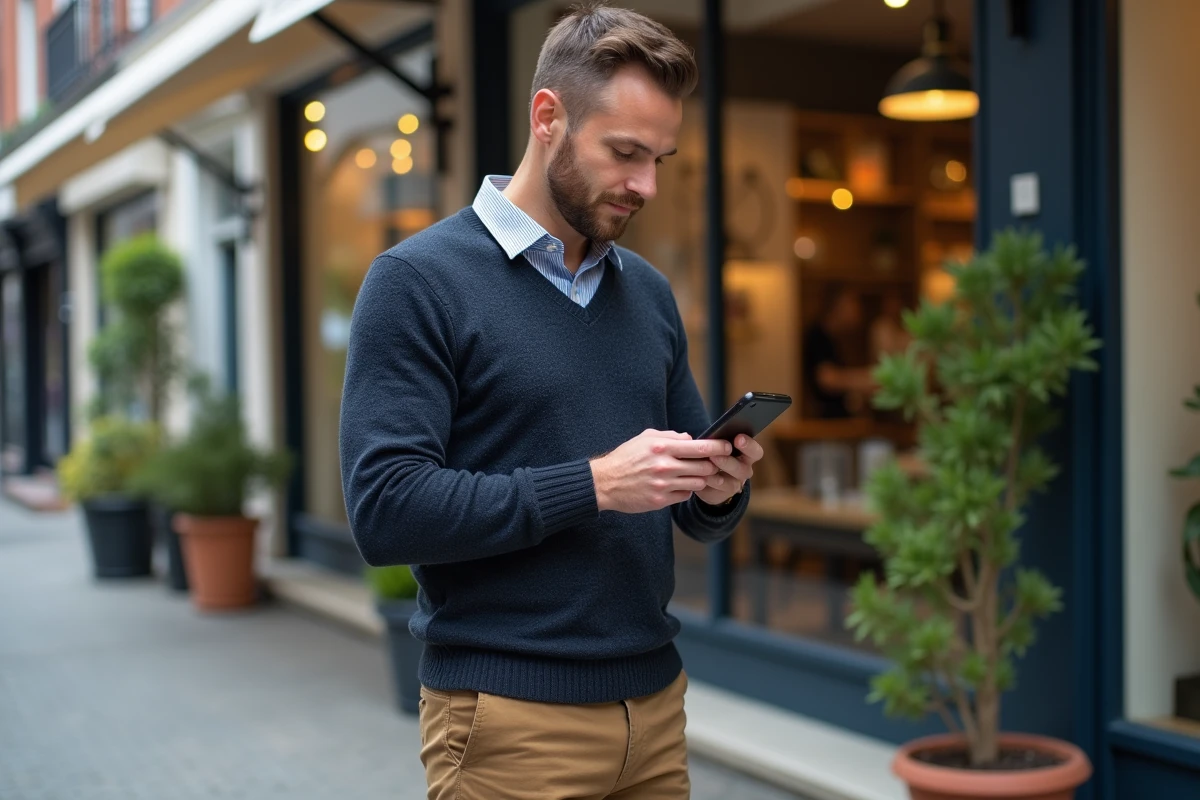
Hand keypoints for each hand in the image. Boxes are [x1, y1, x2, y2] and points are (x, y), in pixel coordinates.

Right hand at [591, 430, 731, 513]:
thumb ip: (670, 436)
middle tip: (716, 463)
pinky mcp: (660, 501)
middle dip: (713, 465)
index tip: (727, 446)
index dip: (719, 447)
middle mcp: (665, 466)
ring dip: (701, 479)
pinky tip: (680, 485)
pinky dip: (687, 491)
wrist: (605, 483)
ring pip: (698, 483)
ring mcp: (663, 485)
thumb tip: (691, 438)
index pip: (701, 447)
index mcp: (662, 448)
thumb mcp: (645, 439)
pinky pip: (685, 496)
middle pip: (705, 467)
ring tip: (697, 474)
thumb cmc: (626, 457)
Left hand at [694, 433, 762, 506]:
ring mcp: (735, 484)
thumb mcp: (717, 446)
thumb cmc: (716, 454)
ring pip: (730, 481)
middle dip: (728, 461)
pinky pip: (717, 489)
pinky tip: (701, 476)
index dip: (749, 445)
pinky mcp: (723, 494)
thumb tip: (696, 436)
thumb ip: (715, 441)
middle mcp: (745, 470)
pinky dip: (709, 482)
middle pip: (742, 468)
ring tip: (705, 465)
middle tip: (715, 455)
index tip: (738, 438)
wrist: (710, 478)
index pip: (755, 452)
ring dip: (716, 474)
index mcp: (747, 455)